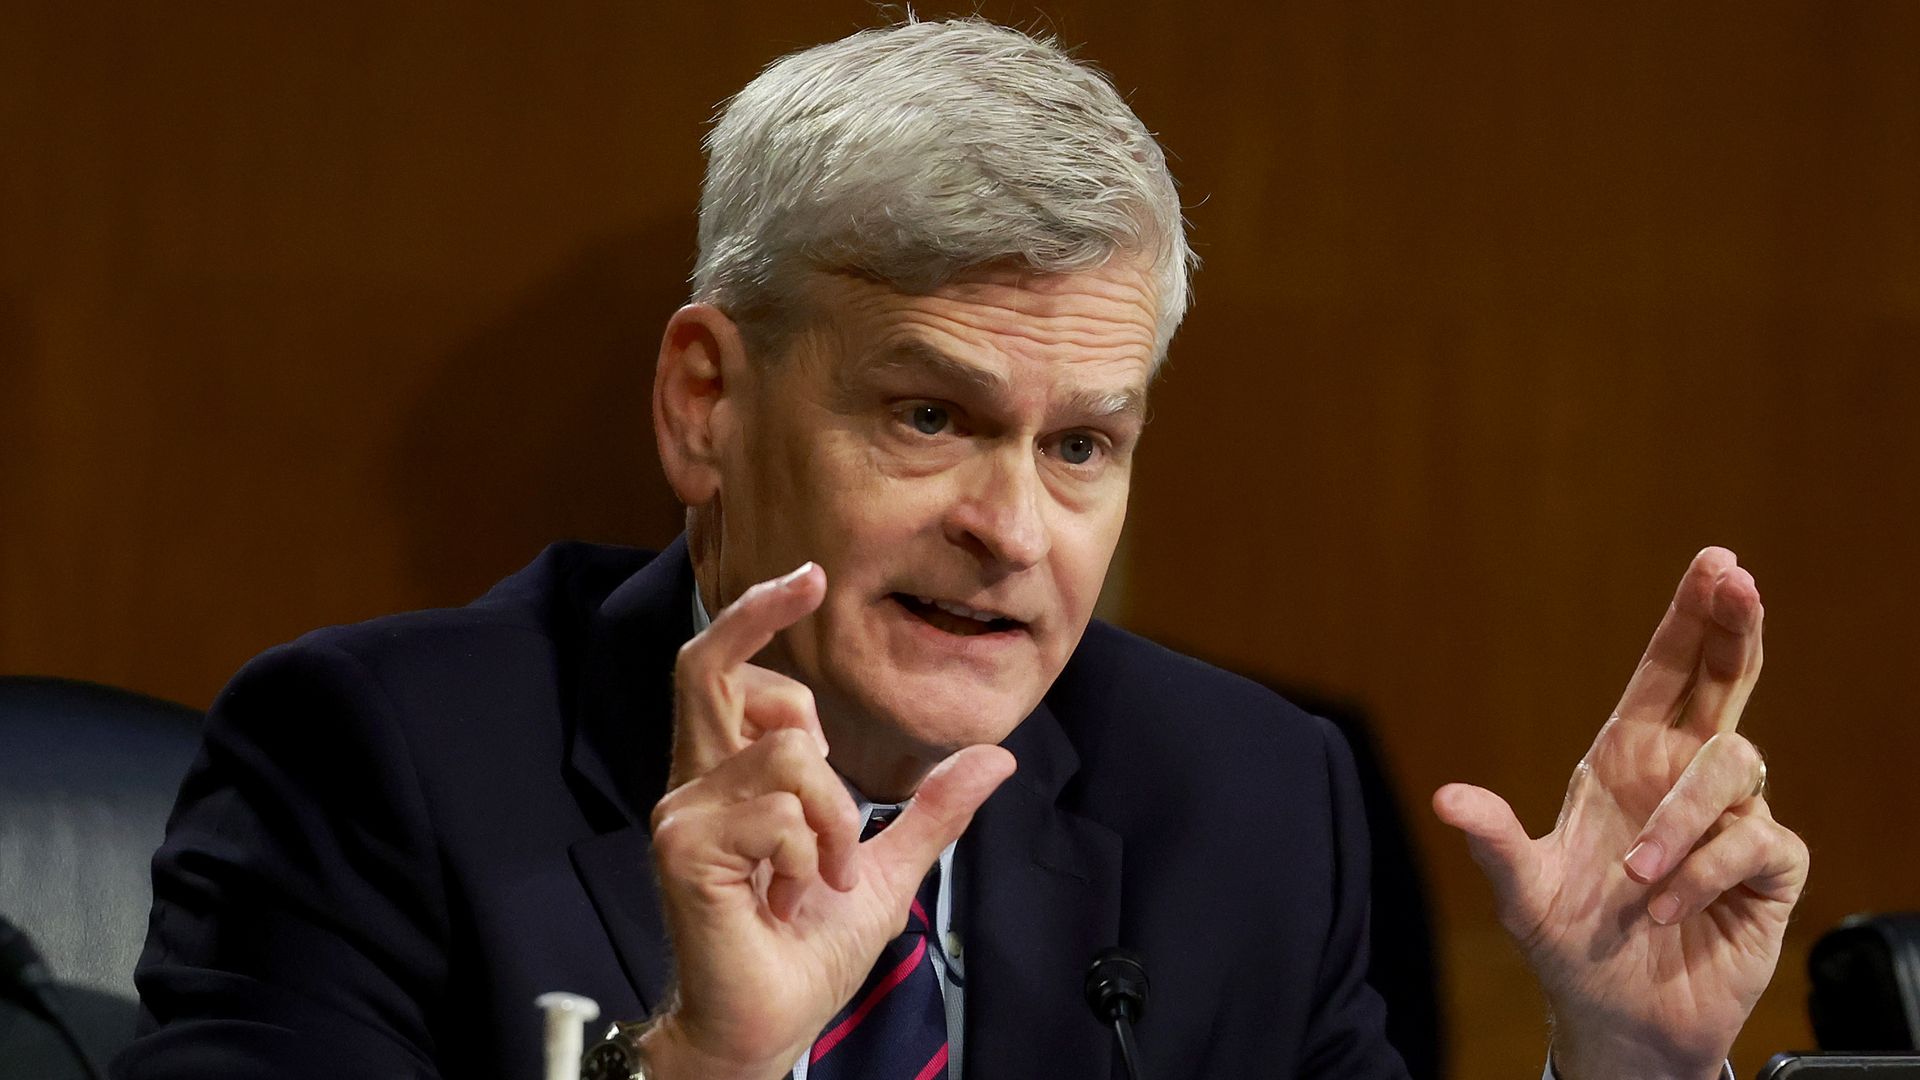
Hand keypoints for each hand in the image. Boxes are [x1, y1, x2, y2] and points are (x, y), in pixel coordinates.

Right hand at [639, 562, 1015, 1079]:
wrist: (766, 1025)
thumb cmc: (805, 952)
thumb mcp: (885, 866)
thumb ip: (930, 809)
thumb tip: (996, 756)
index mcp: (731, 779)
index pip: (720, 672)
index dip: (756, 614)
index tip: (809, 576)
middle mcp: (695, 783)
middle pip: (708, 664)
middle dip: (759, 612)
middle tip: (811, 581)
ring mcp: (683, 812)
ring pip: (788, 751)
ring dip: (837, 815)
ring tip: (824, 872)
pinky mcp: (684, 847)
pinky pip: (780, 810)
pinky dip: (814, 849)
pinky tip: (797, 894)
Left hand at [1434, 548, 1809, 1079]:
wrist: (1618, 1017)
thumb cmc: (1571, 943)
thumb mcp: (1522, 890)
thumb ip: (1493, 838)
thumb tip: (1445, 797)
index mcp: (1627, 757)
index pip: (1669, 669)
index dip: (1693, 615)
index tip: (1718, 564)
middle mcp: (1681, 776)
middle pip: (1726, 680)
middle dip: (1734, 626)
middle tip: (1739, 580)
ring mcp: (1730, 819)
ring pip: (1732, 768)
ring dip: (1679, 820)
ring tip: (1636, 879)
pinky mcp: (1766, 869)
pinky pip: (1752, 842)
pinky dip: (1702, 874)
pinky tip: (1665, 909)